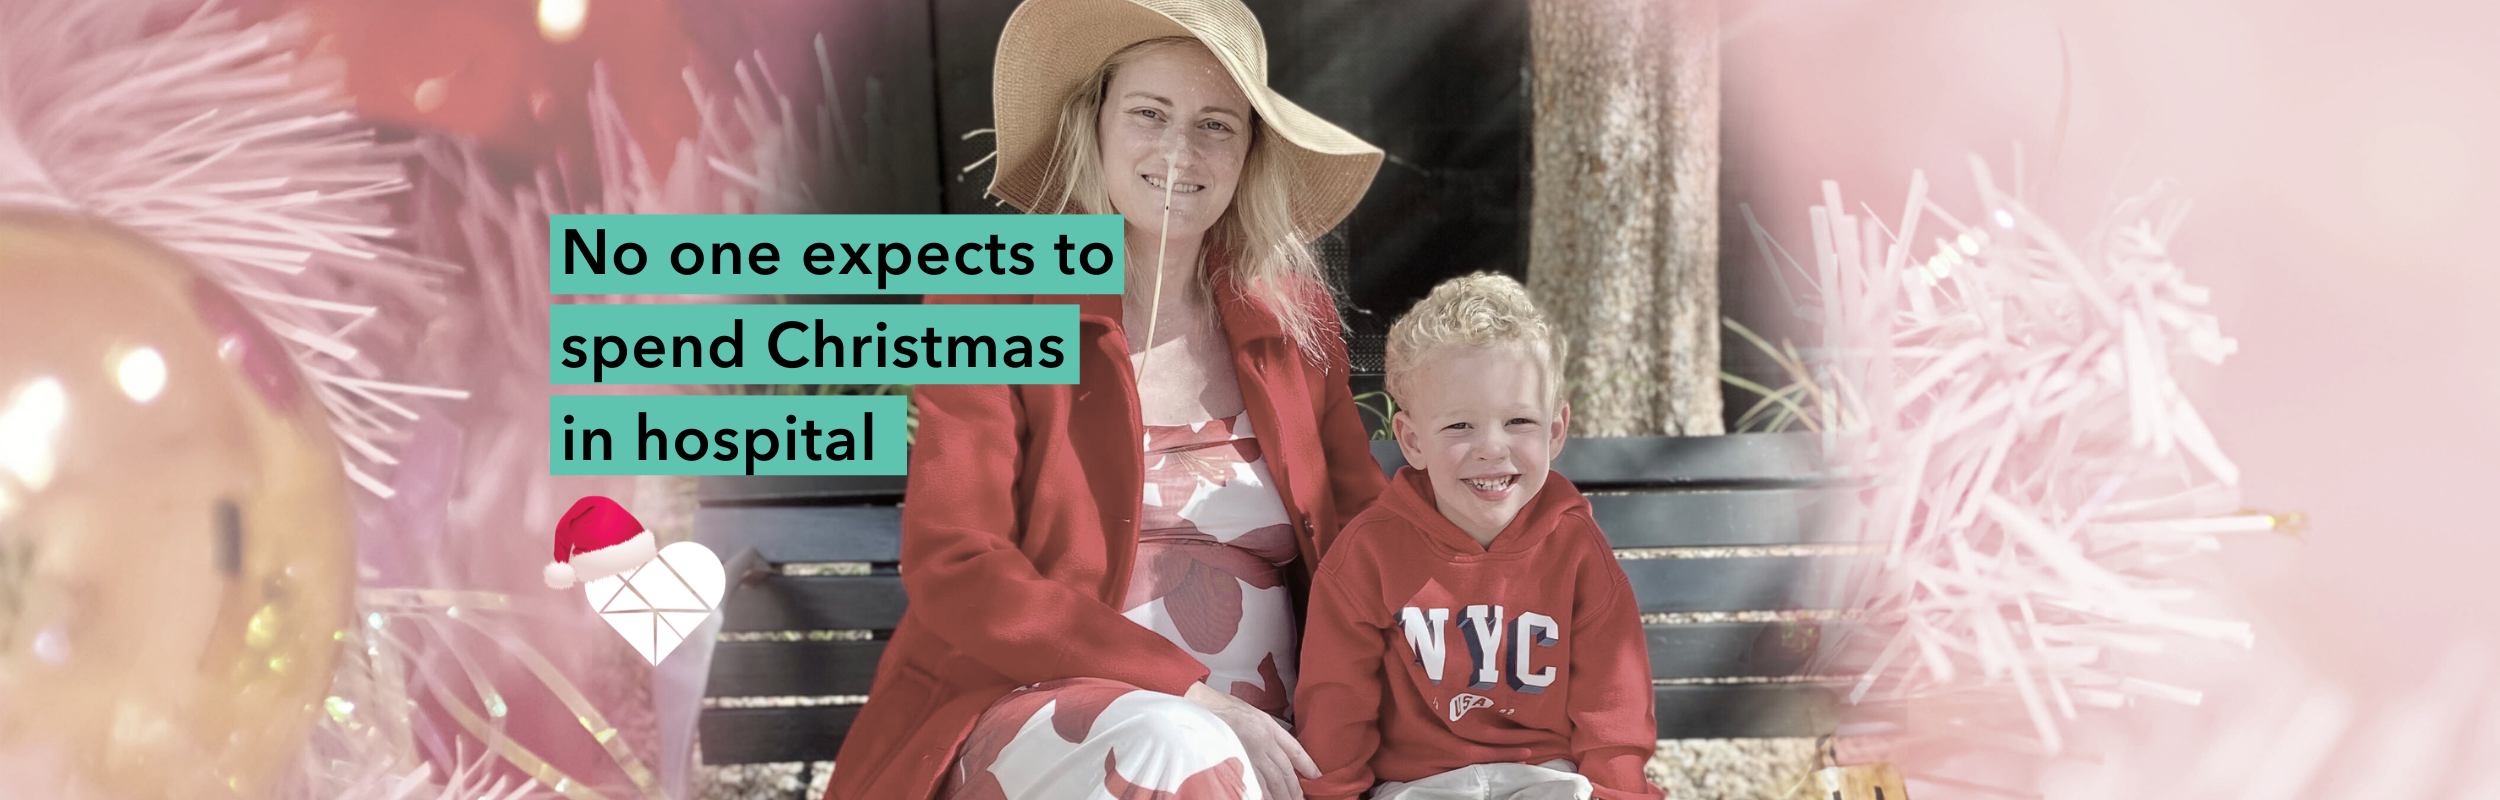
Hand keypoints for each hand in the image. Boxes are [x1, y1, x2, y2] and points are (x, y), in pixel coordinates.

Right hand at [1184, 681, 1318, 799]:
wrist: (1201, 707)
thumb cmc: (1226, 708)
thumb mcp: (1255, 713)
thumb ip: (1270, 731)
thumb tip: (1283, 751)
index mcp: (1269, 727)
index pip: (1294, 750)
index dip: (1307, 764)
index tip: (1317, 776)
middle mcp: (1262, 741)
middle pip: (1284, 771)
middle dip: (1294, 788)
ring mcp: (1248, 752)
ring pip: (1271, 780)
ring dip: (1281, 795)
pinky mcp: (1235, 761)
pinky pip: (1252, 782)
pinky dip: (1261, 793)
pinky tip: (1265, 798)